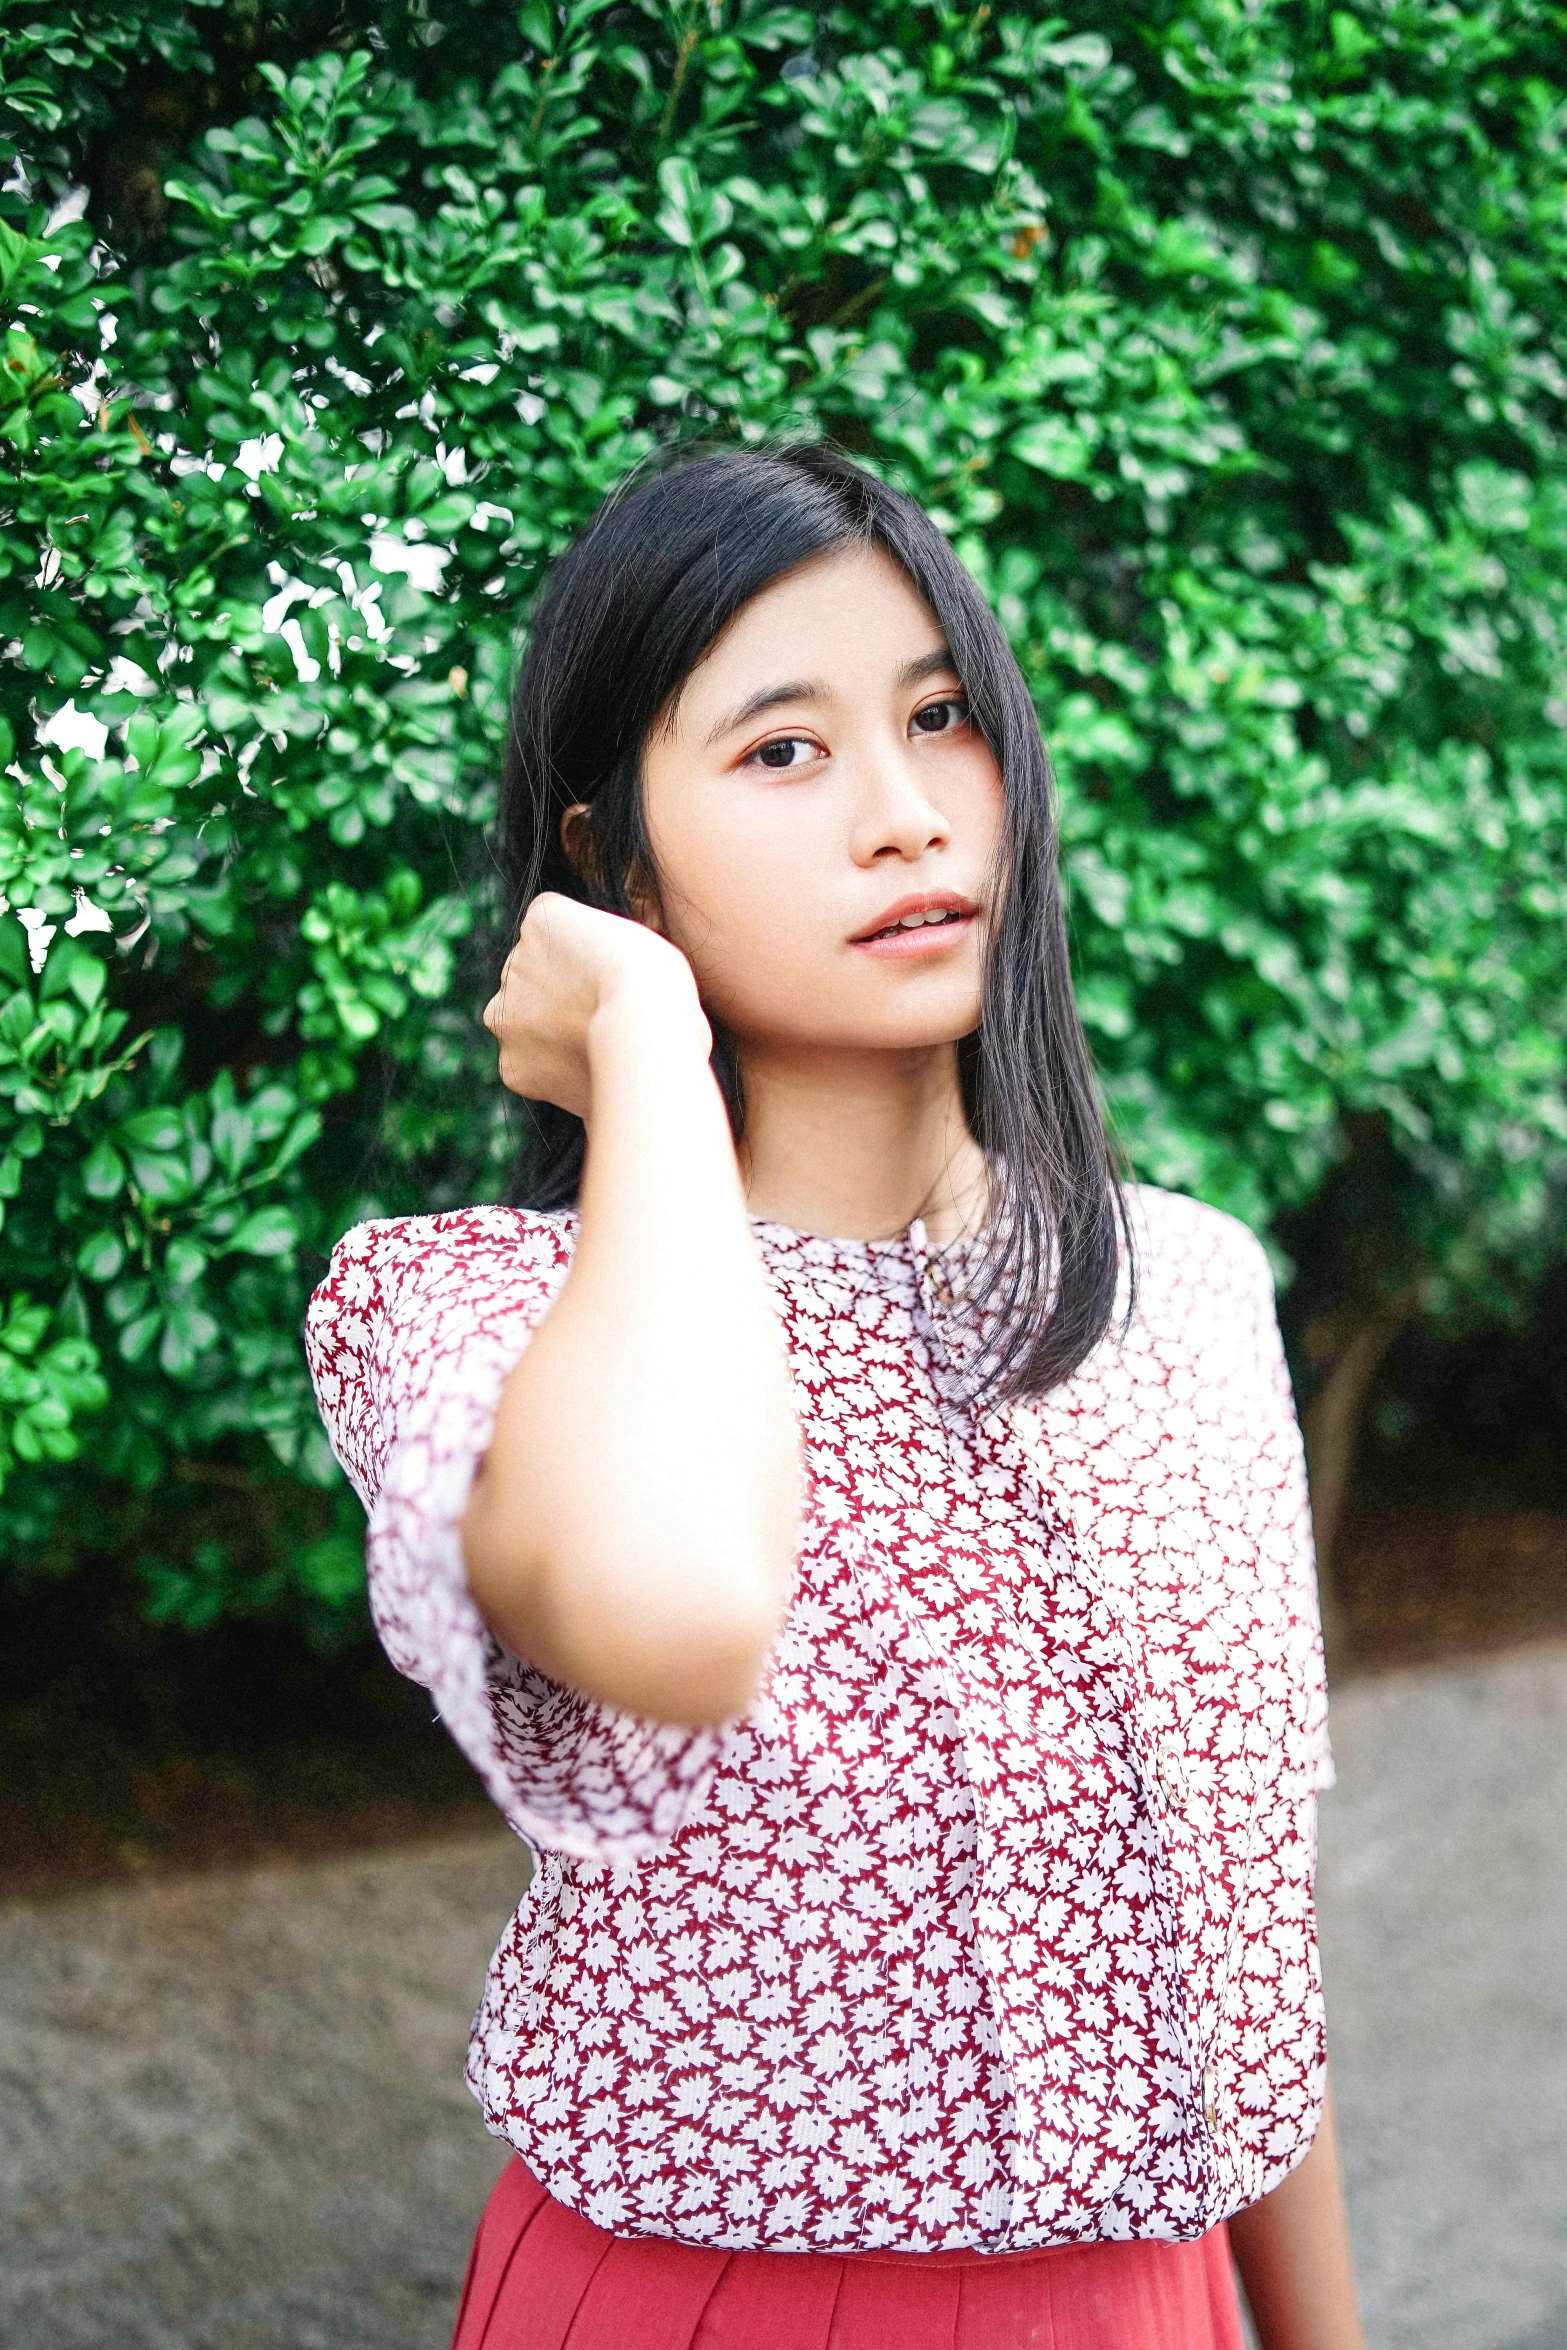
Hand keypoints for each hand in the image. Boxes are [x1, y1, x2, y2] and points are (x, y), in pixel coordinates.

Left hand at [483, 894, 702, 1117]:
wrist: (646, 1031)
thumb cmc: (662, 989)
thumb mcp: (635, 949)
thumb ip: (602, 960)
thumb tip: (597, 994)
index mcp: (543, 919)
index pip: (555, 938)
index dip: (588, 962)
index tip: (613, 980)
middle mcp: (512, 961)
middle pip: (535, 982)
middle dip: (562, 998)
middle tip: (606, 1017)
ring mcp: (505, 1015)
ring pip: (524, 1024)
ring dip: (550, 1035)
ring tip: (596, 1047)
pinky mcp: (511, 1064)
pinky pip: (527, 1068)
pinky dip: (550, 1074)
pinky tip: (584, 1070)